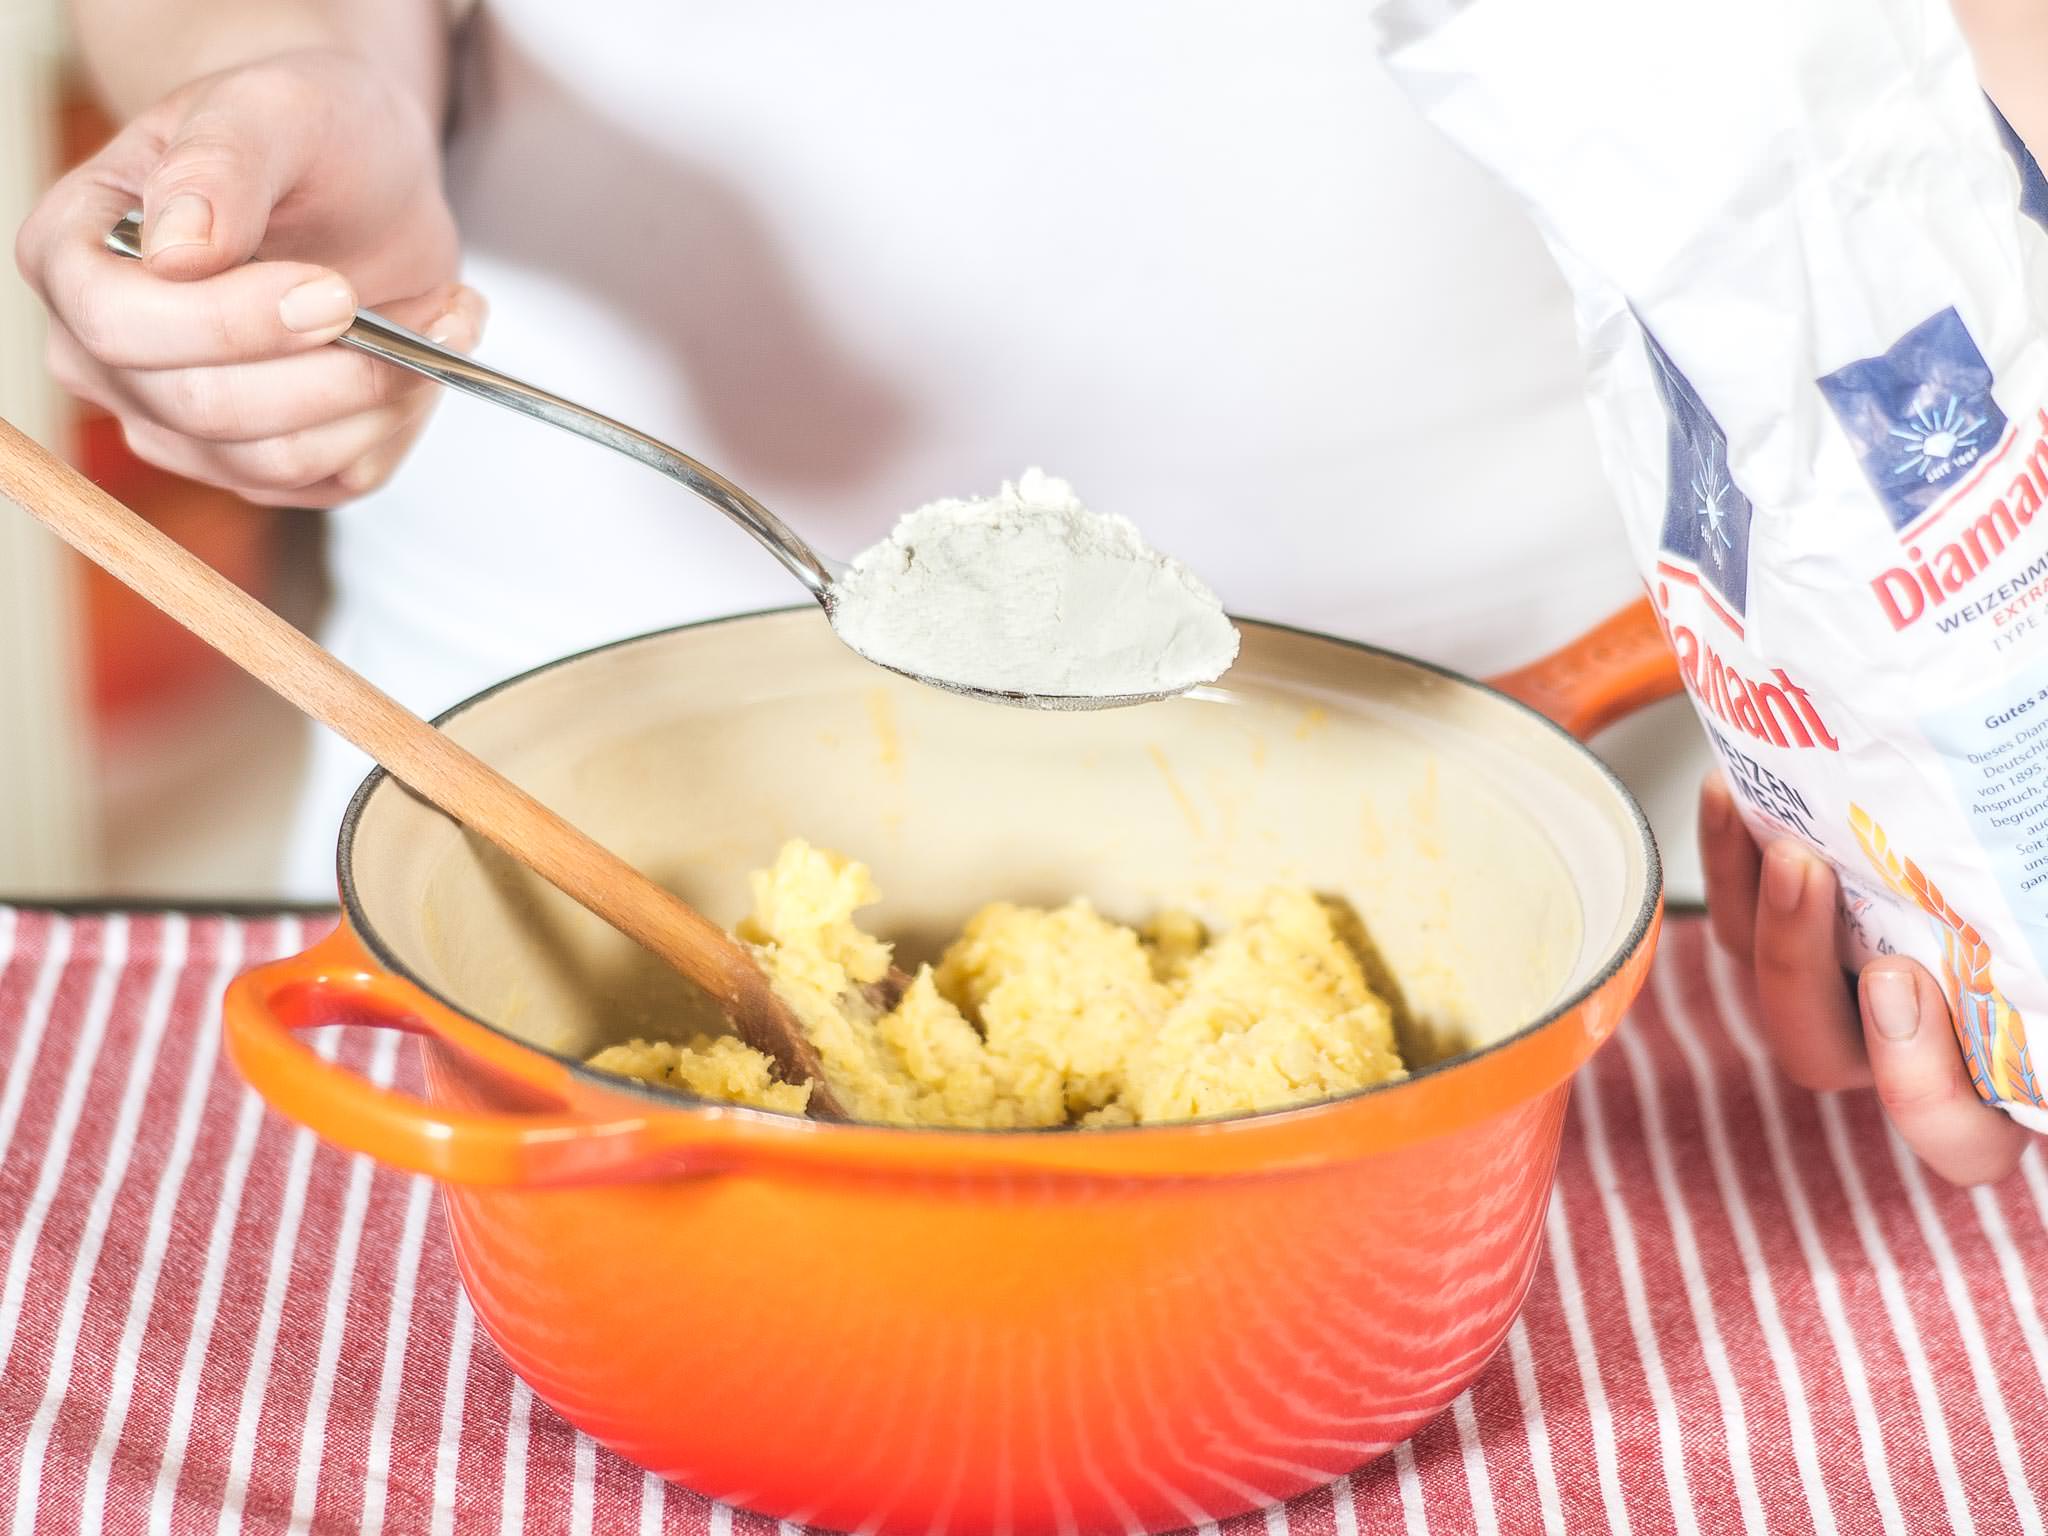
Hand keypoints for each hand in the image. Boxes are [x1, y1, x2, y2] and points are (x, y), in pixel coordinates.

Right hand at [15, 48, 481, 506]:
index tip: (332, 290)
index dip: (233, 323)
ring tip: (439, 317)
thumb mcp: (268, 110)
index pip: (121, 328)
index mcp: (74, 258)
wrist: (362, 175)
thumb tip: (177, 251)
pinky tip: (425, 353)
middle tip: (405, 305)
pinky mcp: (263, 463)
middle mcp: (105, 356)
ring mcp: (180, 423)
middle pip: (206, 410)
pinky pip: (336, 478)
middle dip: (332, 368)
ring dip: (381, 394)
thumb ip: (218, 166)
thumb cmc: (303, 132)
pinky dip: (399, 420)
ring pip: (279, 461)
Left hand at [1699, 774, 2027, 1183]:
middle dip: (1802, 974)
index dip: (1925, 1099)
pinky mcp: (1802, 920)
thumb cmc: (2041, 848)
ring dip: (1761, 919)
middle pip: (1823, 1059)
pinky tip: (1735, 794)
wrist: (2004, 762)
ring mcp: (1852, 984)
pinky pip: (1737, 917)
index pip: (1962, 1143)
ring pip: (1768, 987)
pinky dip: (1731, 859)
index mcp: (2010, 1072)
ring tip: (1778, 836)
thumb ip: (2046, 959)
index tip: (1912, 984)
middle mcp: (1921, 1043)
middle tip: (1813, 876)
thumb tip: (2031, 958)